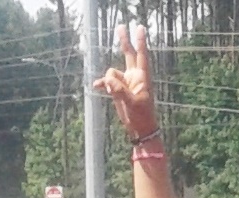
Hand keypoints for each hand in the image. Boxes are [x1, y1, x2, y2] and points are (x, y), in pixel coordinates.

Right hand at [96, 25, 158, 140]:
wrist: (139, 129)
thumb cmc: (142, 116)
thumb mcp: (132, 104)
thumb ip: (120, 91)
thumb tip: (107, 81)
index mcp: (142, 77)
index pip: (141, 55)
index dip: (140, 42)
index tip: (140, 28)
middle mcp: (134, 76)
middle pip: (128, 54)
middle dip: (124, 41)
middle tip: (121, 26)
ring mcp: (125, 82)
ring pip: (112, 72)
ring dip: (108, 80)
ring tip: (110, 92)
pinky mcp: (118, 89)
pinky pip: (106, 82)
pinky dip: (102, 83)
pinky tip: (96, 86)